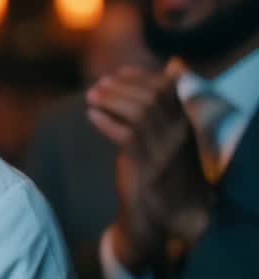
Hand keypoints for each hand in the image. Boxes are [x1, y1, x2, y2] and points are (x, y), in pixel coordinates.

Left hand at [87, 65, 211, 272]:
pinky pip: (125, 134)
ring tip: (91, 98)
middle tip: (97, 87)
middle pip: (151, 97)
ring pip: (139, 112)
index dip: (139, 78)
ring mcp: (164, 150)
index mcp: (186, 125)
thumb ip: (166, 104)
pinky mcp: (146, 165)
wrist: (164, 215)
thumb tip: (174, 64)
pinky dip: (105, 121)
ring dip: (111, 101)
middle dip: (121, 88)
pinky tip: (92, 117)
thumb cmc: (163, 170)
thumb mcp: (170, 134)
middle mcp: (180, 135)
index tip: (116, 74)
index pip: (167, 89)